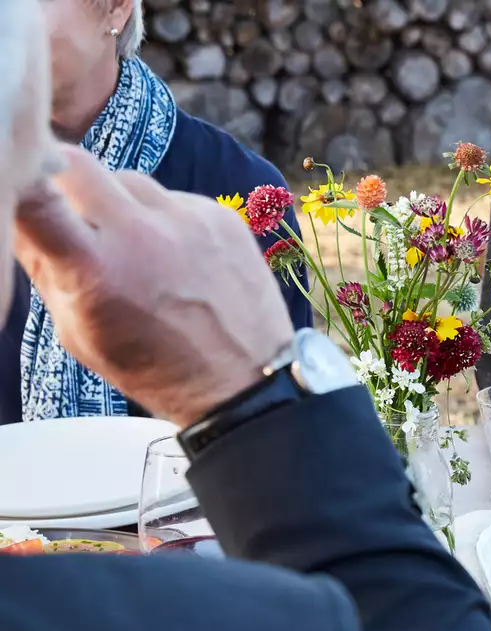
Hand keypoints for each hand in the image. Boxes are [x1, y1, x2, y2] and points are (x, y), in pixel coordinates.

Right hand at [13, 145, 295, 426]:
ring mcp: (188, 219)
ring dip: (117, 203)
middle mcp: (142, 233)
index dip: (20, 180)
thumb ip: (45, 270)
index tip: (20, 186)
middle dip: (64, 182)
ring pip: (127, 180)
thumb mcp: (80, 333)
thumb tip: (18, 216)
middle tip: (73, 216)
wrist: (245, 384)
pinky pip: (173, 198)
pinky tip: (176, 258)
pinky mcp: (222, 216)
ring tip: (133, 249)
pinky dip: (163, 219)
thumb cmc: (154, 368)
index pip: (36, 195)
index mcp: (96, 269)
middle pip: (78, 164)